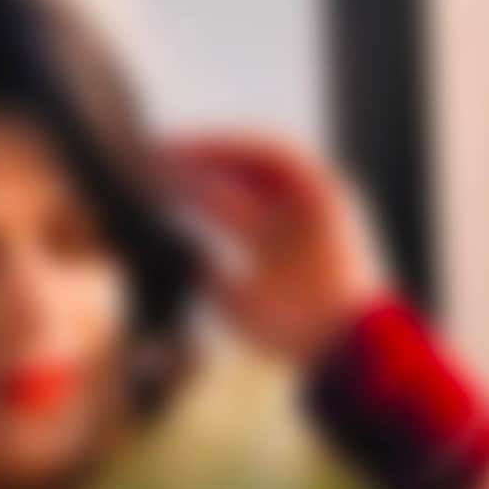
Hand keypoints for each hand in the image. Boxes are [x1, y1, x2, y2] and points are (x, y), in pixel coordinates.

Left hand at [156, 131, 390, 367]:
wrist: (341, 342)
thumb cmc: (291, 333)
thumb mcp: (234, 301)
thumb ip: (207, 274)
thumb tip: (178, 251)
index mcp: (270, 238)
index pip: (222, 197)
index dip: (184, 186)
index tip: (147, 180)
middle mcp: (291, 211)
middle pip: (237, 171)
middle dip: (197, 160)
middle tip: (151, 153)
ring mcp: (311, 200)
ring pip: (259, 156)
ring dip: (217, 148)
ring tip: (176, 147)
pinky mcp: (329, 191)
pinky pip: (284, 155)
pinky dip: (247, 147)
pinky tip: (212, 146)